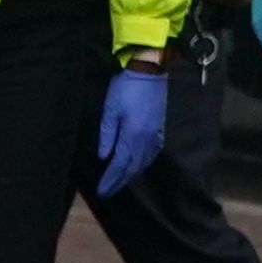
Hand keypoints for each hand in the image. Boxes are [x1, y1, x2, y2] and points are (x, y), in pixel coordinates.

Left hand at [92, 62, 168, 197]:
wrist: (150, 70)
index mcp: (132, 135)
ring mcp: (156, 134)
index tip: (102, 191)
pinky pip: (153, 152)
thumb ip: (107, 134)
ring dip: (132, 174)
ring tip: (121, 183)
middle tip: (108, 192)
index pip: (120, 164)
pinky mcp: (160, 127)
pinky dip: (144, 163)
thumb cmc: (125, 87)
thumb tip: (104, 157)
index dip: (111, 179)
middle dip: (120, 181)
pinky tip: (139, 165)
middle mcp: (146, 139)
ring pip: (144, 162)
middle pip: (133, 167)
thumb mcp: (110, 110)